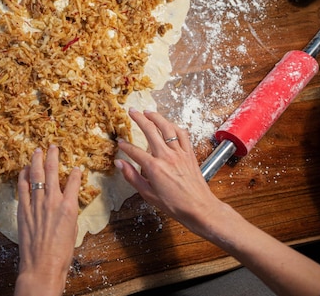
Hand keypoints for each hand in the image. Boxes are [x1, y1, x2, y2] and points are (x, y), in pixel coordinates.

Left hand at [14, 145, 81, 295]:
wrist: (42, 266)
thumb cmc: (61, 253)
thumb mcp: (73, 230)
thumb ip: (69, 213)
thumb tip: (66, 205)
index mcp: (68, 207)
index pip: (73, 181)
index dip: (75, 172)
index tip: (76, 167)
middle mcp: (52, 201)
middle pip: (52, 171)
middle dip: (52, 156)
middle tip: (52, 146)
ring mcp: (36, 204)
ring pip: (35, 175)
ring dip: (36, 161)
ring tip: (37, 151)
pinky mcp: (23, 209)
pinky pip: (22, 188)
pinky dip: (23, 177)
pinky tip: (23, 170)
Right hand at [114, 109, 222, 234]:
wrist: (199, 208)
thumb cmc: (175, 205)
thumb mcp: (148, 194)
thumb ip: (132, 177)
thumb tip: (119, 163)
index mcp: (154, 167)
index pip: (134, 151)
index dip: (125, 146)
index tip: (119, 142)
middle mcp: (167, 156)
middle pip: (150, 131)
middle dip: (139, 119)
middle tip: (132, 111)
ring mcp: (180, 153)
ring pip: (167, 128)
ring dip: (156, 117)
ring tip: (148, 111)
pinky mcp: (190, 154)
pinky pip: (182, 134)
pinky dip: (174, 127)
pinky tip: (168, 124)